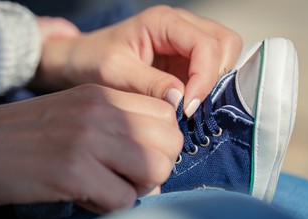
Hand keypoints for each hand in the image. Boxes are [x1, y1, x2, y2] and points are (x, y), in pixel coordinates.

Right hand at [0, 85, 182, 212]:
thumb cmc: (29, 134)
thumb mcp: (79, 113)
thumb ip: (120, 127)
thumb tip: (157, 161)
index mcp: (105, 95)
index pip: (167, 115)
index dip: (162, 141)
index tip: (141, 155)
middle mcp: (102, 112)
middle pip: (169, 143)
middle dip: (157, 167)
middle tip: (129, 176)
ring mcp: (88, 140)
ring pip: (155, 171)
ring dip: (137, 187)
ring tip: (108, 186)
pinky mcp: (72, 172)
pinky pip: (123, 200)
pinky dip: (109, 206)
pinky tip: (86, 196)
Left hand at [33, 6, 242, 116]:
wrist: (82, 60)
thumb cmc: (93, 60)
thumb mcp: (116, 72)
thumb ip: (149, 84)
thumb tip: (182, 100)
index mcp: (163, 22)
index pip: (205, 44)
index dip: (205, 77)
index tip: (189, 107)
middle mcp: (181, 26)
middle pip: (225, 43)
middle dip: (217, 75)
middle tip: (194, 104)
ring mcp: (185, 43)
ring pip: (223, 55)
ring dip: (215, 81)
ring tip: (191, 103)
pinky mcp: (183, 60)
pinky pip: (209, 70)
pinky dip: (206, 88)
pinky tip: (188, 102)